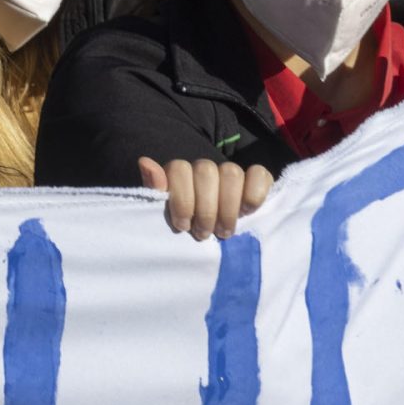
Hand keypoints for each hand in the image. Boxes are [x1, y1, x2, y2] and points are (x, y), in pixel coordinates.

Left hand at [138, 157, 271, 241]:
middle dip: (205, 208)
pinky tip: (246, 213)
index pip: (179, 167)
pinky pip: (259, 173)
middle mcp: (205, 170)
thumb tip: (145, 162)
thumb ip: (156, 191)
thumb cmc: (188, 229)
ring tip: (223, 232)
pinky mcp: (257, 180)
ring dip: (227, 207)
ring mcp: (231, 173)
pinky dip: (253, 193)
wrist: (217, 242)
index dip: (182, 198)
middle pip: (206, 171)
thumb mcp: (167, 215)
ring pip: (231, 173)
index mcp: (181, 175)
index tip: (183, 226)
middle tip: (203, 234)